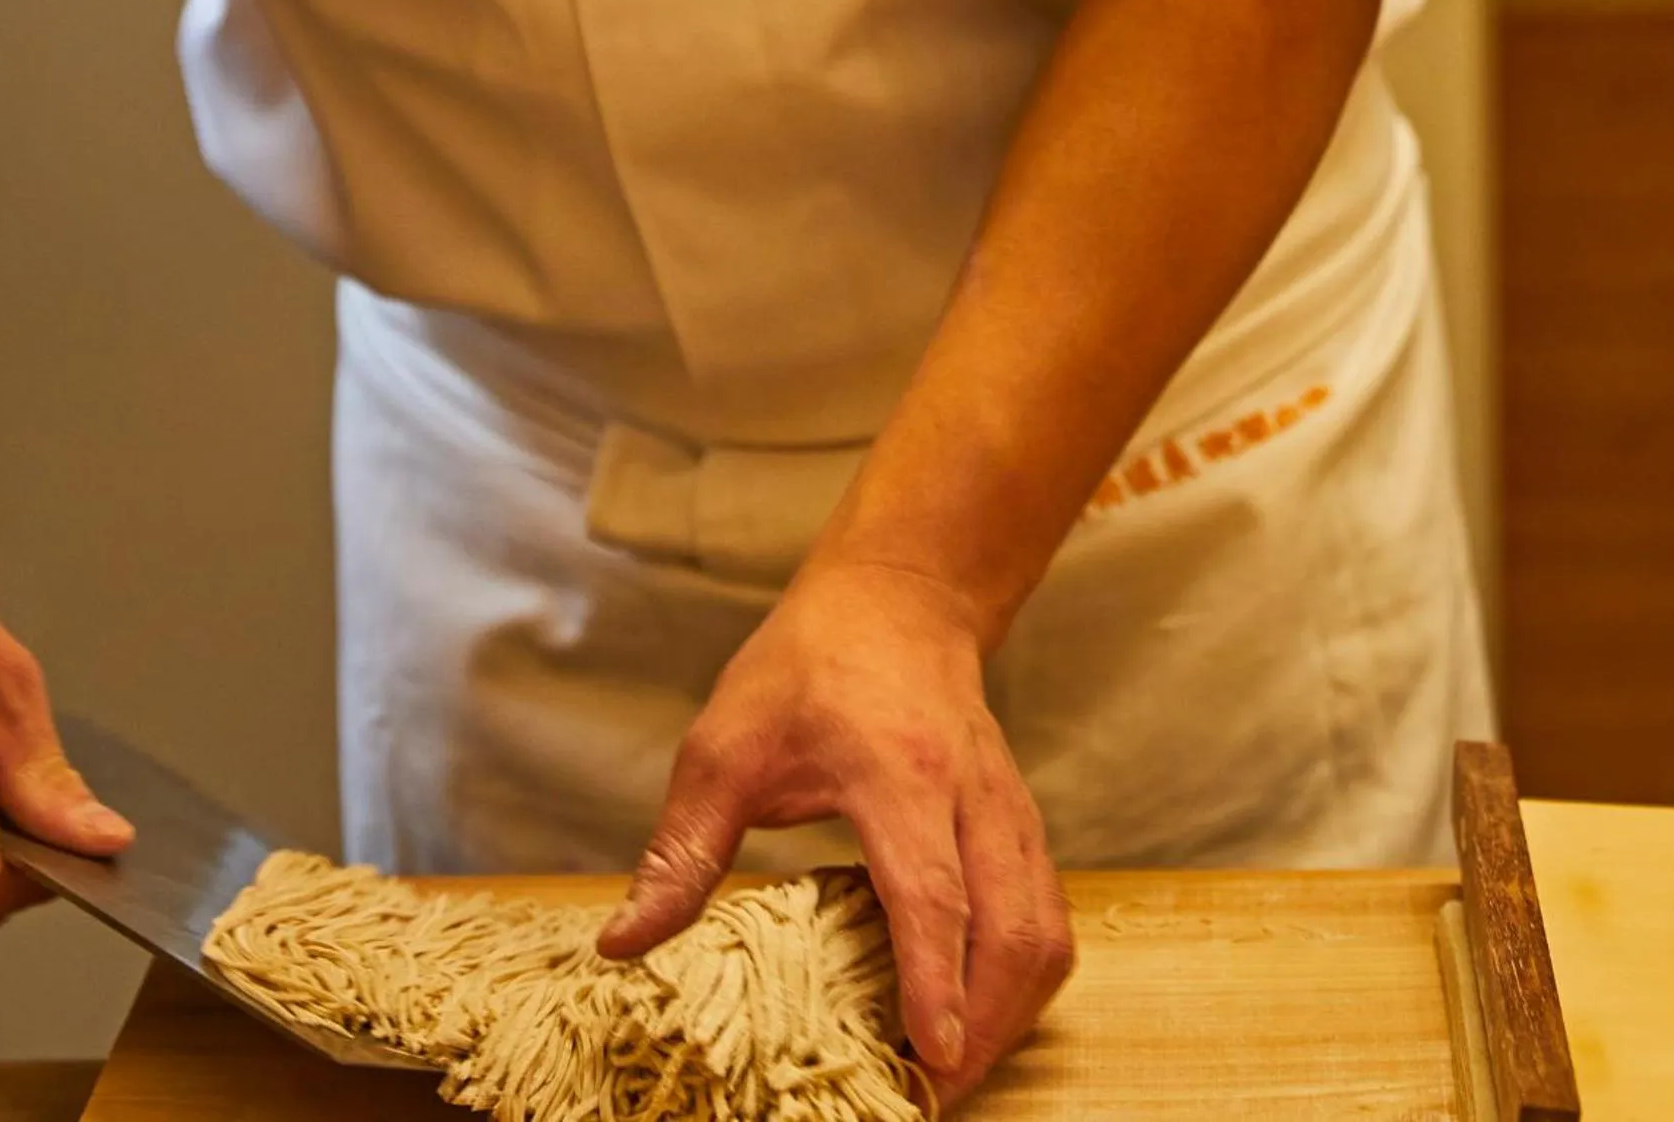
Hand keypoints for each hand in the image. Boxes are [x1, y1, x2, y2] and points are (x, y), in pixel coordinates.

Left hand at [597, 561, 1074, 1103]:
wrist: (895, 600)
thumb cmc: (804, 669)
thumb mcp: (722, 750)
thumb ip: (681, 852)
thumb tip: (624, 944)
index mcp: (898, 775)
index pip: (932, 893)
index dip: (936, 982)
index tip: (934, 1055)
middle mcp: (971, 797)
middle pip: (1014, 929)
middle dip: (985, 1027)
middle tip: (929, 1094)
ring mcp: (1010, 811)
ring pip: (1046, 929)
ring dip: (1013, 1011)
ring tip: (955, 1068)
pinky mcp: (1023, 824)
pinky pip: (1049, 914)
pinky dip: (1025, 977)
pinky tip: (981, 1012)